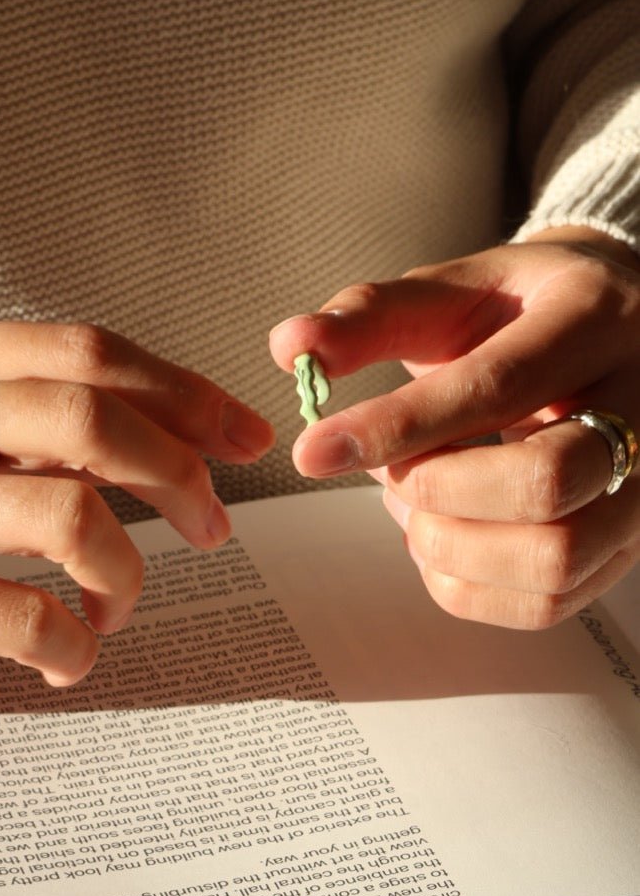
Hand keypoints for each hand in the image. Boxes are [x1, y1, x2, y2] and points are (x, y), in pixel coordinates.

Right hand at [0, 318, 273, 693]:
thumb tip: (124, 439)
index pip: (82, 351)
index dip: (181, 391)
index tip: (239, 434)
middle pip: (94, 421)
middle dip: (182, 474)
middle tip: (211, 525)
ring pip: (72, 519)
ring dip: (129, 573)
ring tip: (116, 607)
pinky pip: (22, 618)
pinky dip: (71, 647)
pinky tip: (67, 662)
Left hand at [269, 230, 639, 628]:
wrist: (611, 336)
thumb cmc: (520, 315)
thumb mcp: (452, 293)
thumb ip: (371, 316)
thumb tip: (289, 345)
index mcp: (593, 320)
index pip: (496, 387)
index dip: (395, 426)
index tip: (314, 449)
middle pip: (545, 483)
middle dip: (435, 490)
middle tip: (388, 473)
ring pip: (554, 557)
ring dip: (450, 546)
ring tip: (411, 505)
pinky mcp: (627, 546)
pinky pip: (548, 602)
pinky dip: (467, 587)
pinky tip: (438, 539)